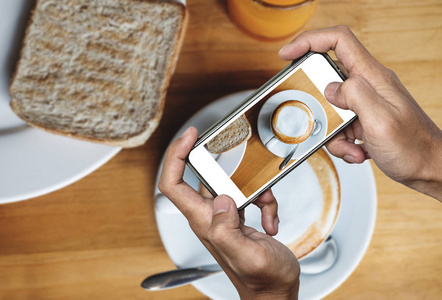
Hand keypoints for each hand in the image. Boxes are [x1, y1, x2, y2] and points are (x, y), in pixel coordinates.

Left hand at [159, 127, 299, 299]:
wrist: (274, 290)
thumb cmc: (262, 280)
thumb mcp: (248, 256)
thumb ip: (228, 230)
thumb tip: (220, 199)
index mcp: (204, 222)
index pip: (173, 183)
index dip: (176, 156)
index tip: (190, 136)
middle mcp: (209, 216)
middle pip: (204, 177)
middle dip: (224, 167)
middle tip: (241, 161)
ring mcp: (224, 216)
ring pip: (232, 184)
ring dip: (255, 190)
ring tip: (266, 207)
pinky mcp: (238, 217)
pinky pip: (249, 196)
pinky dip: (264, 202)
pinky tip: (270, 221)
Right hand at [279, 26, 441, 200]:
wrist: (429, 168)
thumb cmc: (414, 147)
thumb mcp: (382, 121)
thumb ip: (355, 96)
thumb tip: (330, 88)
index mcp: (372, 77)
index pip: (339, 41)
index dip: (310, 40)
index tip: (288, 53)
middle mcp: (368, 86)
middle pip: (327, 78)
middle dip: (317, 104)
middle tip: (318, 118)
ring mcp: (365, 103)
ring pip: (329, 107)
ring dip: (331, 131)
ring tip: (349, 145)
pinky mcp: (362, 119)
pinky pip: (337, 125)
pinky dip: (341, 142)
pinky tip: (356, 150)